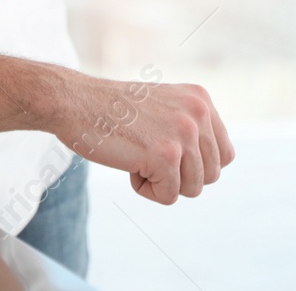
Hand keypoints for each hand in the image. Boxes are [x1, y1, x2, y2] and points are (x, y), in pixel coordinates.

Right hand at [53, 75, 234, 203]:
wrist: (72, 100)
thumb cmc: (109, 109)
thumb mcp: (163, 106)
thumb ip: (191, 127)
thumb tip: (214, 166)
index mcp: (201, 99)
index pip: (224, 155)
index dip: (194, 165)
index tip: (163, 151)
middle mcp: (198, 113)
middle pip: (210, 176)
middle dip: (177, 175)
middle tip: (145, 153)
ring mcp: (183, 133)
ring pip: (192, 189)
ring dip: (160, 182)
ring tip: (135, 156)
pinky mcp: (165, 155)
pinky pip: (168, 196)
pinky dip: (145, 189)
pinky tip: (128, 164)